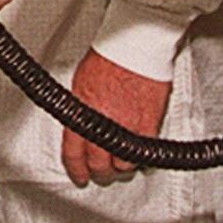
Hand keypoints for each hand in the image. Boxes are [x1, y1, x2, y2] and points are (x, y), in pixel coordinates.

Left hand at [61, 50, 168, 186]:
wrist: (134, 46)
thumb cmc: (109, 57)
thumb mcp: (80, 84)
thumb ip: (80, 111)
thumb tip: (81, 126)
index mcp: (81, 114)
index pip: (73, 153)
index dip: (76, 169)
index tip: (80, 176)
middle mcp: (103, 124)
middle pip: (99, 164)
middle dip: (100, 171)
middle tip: (102, 171)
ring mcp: (127, 127)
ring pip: (123, 165)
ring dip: (121, 166)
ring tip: (121, 162)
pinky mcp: (149, 125)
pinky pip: (144, 153)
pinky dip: (140, 156)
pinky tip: (138, 154)